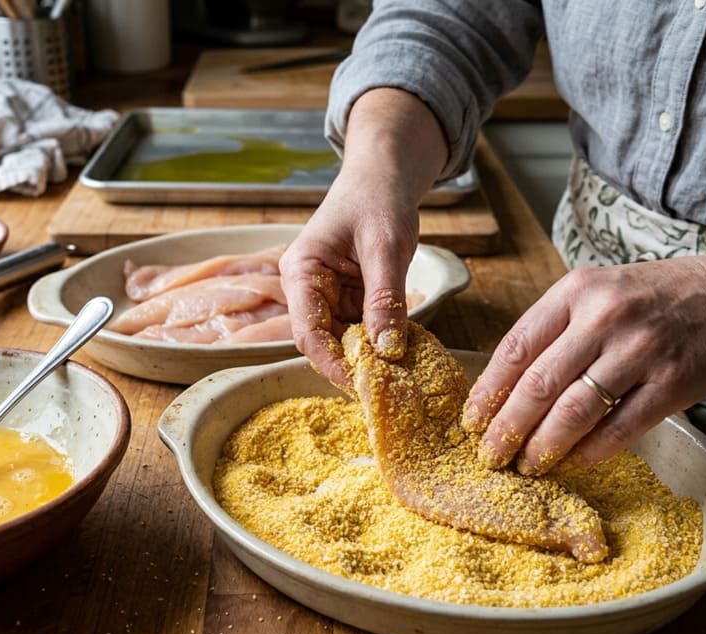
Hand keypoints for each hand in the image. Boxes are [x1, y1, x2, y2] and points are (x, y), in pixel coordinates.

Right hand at [280, 88, 448, 384]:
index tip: (362, 385)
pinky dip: (380, 341)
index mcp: (302, 272)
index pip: (307, 331)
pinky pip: (361, 328)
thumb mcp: (386, 248)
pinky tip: (403, 352)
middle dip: (352, 364)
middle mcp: (308, 289)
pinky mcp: (349, 297)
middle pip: (323, 341)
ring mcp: (328, 295)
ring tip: (400, 374)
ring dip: (369, 356)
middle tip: (387, 388)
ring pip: (343, 339)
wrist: (386, 174)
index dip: (331, 363)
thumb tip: (388, 349)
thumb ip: (385, 298)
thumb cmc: (378, 199)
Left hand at [463, 236, 705, 475]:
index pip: (517, 347)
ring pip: (575, 410)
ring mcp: (641, 349)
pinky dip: (591, 450)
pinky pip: (621, 427)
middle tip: (490, 456)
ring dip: (544, 446)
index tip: (472, 422)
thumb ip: (555, 329)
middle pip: (539, 384)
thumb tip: (504, 388)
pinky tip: (573, 462)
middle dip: (507, 428)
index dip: (489, 391)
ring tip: (527, 465)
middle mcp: (606, 316)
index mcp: (576, 291)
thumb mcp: (597, 291)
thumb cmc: (650, 299)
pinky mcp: (672, 383)